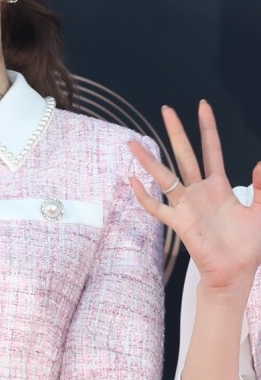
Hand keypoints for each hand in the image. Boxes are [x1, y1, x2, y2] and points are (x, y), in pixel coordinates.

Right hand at [129, 101, 260, 292]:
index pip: (212, 150)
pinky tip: (132, 181)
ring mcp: (187, 206)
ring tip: (133, 143)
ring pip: (165, 177)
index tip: (203, 106)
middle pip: (185, 155)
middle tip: (166, 109)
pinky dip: (144, 196)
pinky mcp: (180, 223)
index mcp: (219, 186)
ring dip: (149, 160)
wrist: (235, 272)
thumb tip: (260, 163)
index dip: (208, 128)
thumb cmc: (247, 245)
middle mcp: (200, 192)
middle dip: (176, 132)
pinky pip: (157, 208)